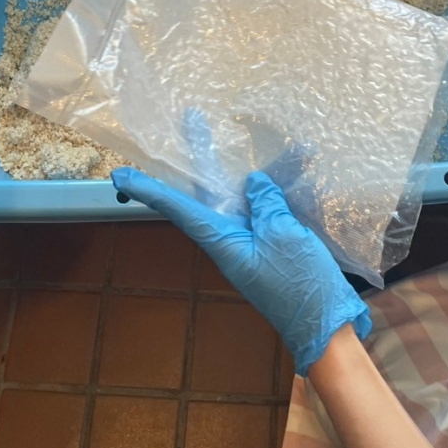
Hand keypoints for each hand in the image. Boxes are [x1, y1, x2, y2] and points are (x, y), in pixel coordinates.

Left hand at [112, 166, 371, 373]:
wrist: (326, 327)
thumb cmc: (301, 285)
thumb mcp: (284, 236)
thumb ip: (267, 204)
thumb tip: (253, 183)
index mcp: (223, 242)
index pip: (180, 209)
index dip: (151, 190)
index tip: (121, 174)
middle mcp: (231, 242)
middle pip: (209, 194)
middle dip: (202, 156)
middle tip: (193, 121)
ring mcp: (252, 245)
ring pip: (241, 199)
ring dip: (246, 172)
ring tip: (253, 141)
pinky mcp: (273, 248)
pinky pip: (266, 211)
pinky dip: (274, 191)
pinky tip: (291, 170)